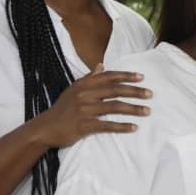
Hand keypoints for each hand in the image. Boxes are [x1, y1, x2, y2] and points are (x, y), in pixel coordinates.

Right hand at [34, 64, 151, 147]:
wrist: (45, 128)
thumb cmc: (61, 109)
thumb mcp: (72, 90)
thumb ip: (88, 78)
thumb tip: (101, 65)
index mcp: (83, 85)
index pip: (109, 77)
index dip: (126, 76)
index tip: (141, 77)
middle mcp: (85, 95)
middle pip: (115, 91)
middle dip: (135, 92)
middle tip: (150, 94)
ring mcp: (85, 111)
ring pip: (115, 107)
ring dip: (133, 109)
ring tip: (147, 111)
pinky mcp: (85, 126)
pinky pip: (108, 125)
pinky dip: (122, 126)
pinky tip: (134, 127)